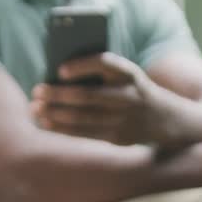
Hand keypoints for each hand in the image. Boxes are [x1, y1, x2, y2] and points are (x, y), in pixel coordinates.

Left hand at [30, 52, 174, 144]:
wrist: (165, 118)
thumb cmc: (132, 90)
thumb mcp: (125, 76)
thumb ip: (99, 73)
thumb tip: (57, 77)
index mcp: (129, 74)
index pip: (105, 64)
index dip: (82, 66)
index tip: (60, 70)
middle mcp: (128, 96)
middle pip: (88, 96)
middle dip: (58, 94)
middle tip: (37, 91)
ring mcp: (124, 119)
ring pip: (83, 118)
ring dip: (56, 114)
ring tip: (35, 108)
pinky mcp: (118, 137)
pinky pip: (86, 133)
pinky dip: (63, 129)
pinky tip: (46, 123)